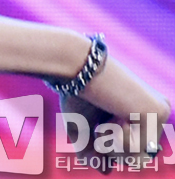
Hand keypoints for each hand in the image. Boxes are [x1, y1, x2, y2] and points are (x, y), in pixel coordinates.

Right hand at [59, 57, 170, 173]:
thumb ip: (92, 151)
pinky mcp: (158, 112)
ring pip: (138, 157)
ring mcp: (160, 112)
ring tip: (105, 119)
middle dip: (111, 150)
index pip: (134, 152)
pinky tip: (113, 114)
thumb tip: (105, 171)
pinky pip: (137, 149)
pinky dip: (115, 138)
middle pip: (138, 158)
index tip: (99, 128)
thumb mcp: (81, 127)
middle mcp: (157, 112)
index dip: (109, 149)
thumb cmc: (76, 92)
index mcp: (144, 112)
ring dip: (111, 145)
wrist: (76, 69)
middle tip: (101, 127)